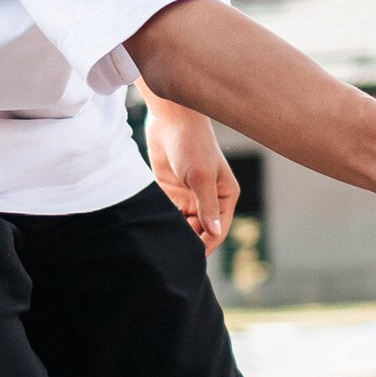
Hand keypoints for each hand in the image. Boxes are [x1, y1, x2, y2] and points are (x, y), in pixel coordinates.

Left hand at [146, 99, 237, 251]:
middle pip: (199, 231)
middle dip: (187, 241)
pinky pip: (167, 214)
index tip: (188, 259)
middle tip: (169, 252)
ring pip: (182, 225)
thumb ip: (206, 206)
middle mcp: (207, 199)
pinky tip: (151, 226)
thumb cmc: (192, 143)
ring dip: (172, 232)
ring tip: (159, 241)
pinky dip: (161, 221)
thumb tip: (214, 234)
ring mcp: (188, 196)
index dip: (204, 246)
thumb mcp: (200, 176)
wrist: (169, 117)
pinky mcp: (170, 191)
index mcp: (224, 196)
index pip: (217, 231)